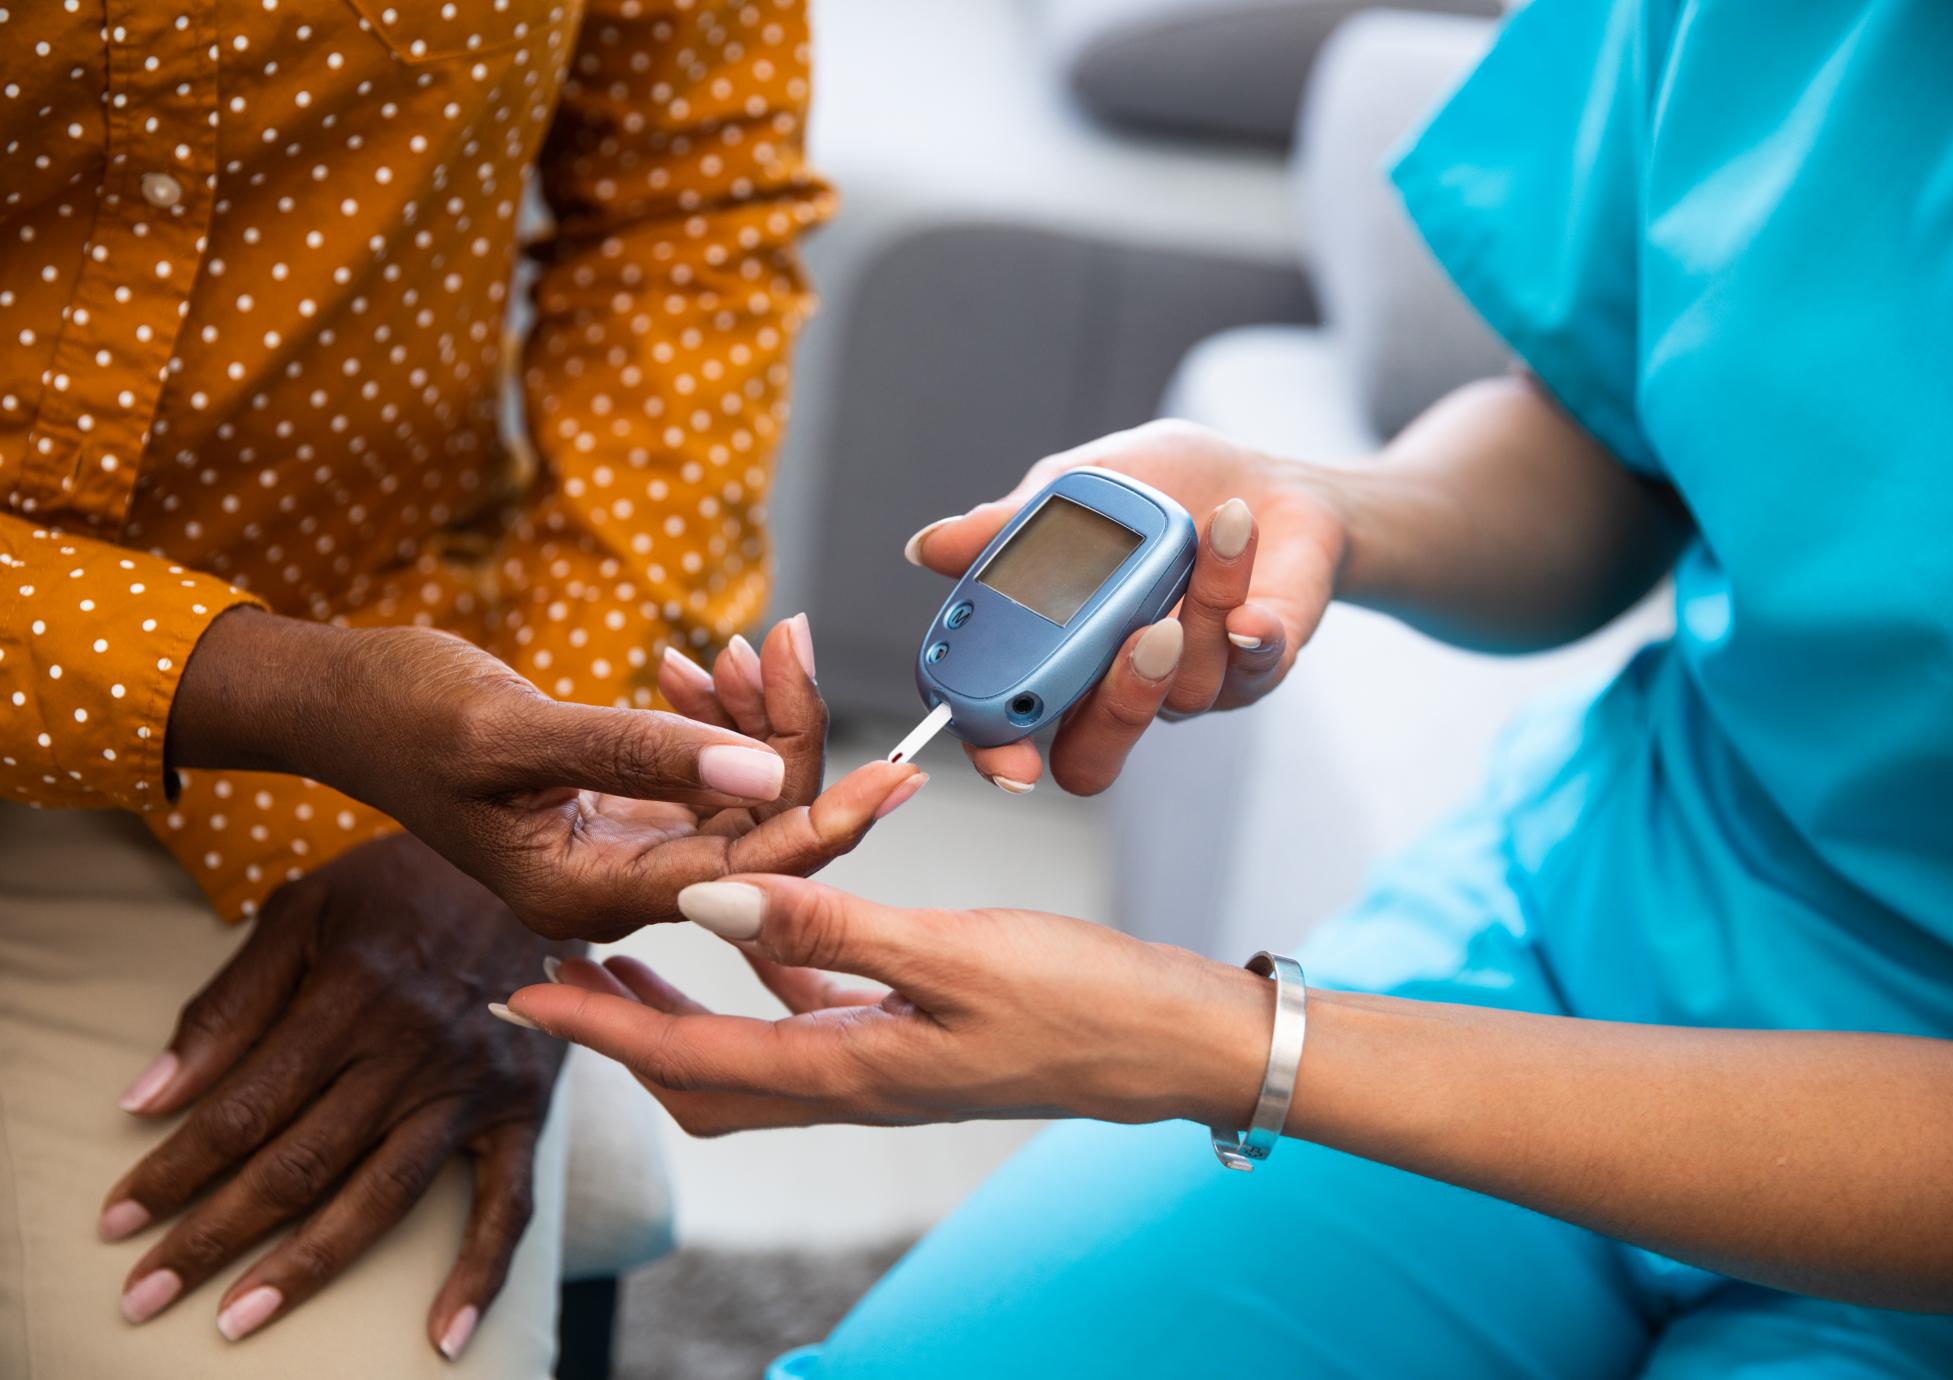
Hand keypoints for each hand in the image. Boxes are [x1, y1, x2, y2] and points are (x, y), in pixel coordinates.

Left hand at [101, 834, 567, 1355]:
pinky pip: (506, 1203)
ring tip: (238, 1318)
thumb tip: (149, 1097)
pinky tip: (440, 1337)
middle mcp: (413, 1048)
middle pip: (299, 1164)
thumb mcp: (307, 911)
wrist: (532, 858)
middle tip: (146, 1291)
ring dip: (305, 1266)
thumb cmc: (406, 881)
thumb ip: (230, 1003)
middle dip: (213, 1234)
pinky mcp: (523, 1108)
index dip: (175, 1170)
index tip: (120, 1220)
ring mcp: (473, 1085)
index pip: (244, 1108)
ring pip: (382, 1195)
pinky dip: (479, 1274)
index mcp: (353, 994)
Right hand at [170, 610, 923, 940]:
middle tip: (792, 640)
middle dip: (788, 735)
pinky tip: (696, 663)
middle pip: (758, 829)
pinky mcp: (621, 807)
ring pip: (739, 792)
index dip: (830, 821)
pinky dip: (713, 713)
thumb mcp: (515, 731)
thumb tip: (763, 775)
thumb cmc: (403, 713)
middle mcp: (617, 885)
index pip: (747, 872)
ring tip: (741, 642)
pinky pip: (705, 769)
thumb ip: (639, 754)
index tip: (900, 774)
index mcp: (590, 893)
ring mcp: (622, 848)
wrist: (340, 700)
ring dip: (751, 713)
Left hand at [503, 876, 1271, 1136]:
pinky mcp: (914, 1041)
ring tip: (628, 950)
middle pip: (698, 1080)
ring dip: (677, 1009)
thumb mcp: (952, 950)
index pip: (687, 1056)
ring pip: (745, 1054)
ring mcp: (883, 1068)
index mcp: (848, 1072)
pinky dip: (760, 984)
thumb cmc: (1082, 1000)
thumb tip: (707, 898)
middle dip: (619, 1031)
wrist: (1175, 1042)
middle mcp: (852, 1085)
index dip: (598, 1024)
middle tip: (557, 977)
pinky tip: (759, 931)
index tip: (527, 993)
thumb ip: (828, 922)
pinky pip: (807, 1022)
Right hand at [903, 420, 1346, 793]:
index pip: (1010, 728)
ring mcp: (1189, 686)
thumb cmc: (1160, 488)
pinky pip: (1254, 666)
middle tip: (1138, 638)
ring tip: (1214, 531)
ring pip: (1184, 691)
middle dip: (1115, 705)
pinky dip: (1253, 630)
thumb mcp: (1076, 489)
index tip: (1004, 744)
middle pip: (1091, 757)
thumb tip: (928, 546)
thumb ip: (1011, 525)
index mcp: (1057, 657)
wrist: (1259, 478)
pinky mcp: (1258, 666)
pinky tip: (1248, 600)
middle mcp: (1116, 690)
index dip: (996, 747)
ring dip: (1199, 605)